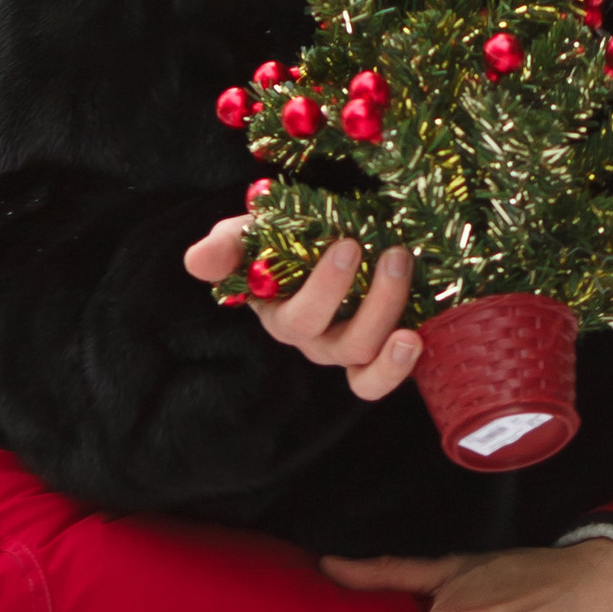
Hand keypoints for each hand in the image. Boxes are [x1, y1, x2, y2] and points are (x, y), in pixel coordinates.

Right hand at [182, 218, 419, 403]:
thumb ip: (225, 247)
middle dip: (372, 302)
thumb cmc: (282, 239)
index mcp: (283, 317)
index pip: (298, 319)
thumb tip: (198, 261)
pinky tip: (414, 339)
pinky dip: (398, 367)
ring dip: (391, 319)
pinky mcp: (381, 348)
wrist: (322, 237)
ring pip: (365, 359)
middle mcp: (316, 341)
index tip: (347, 244)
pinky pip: (381, 377)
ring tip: (404, 270)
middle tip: (390, 254)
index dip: (325, 291)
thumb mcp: (250, 234)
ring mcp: (349, 348)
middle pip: (341, 345)